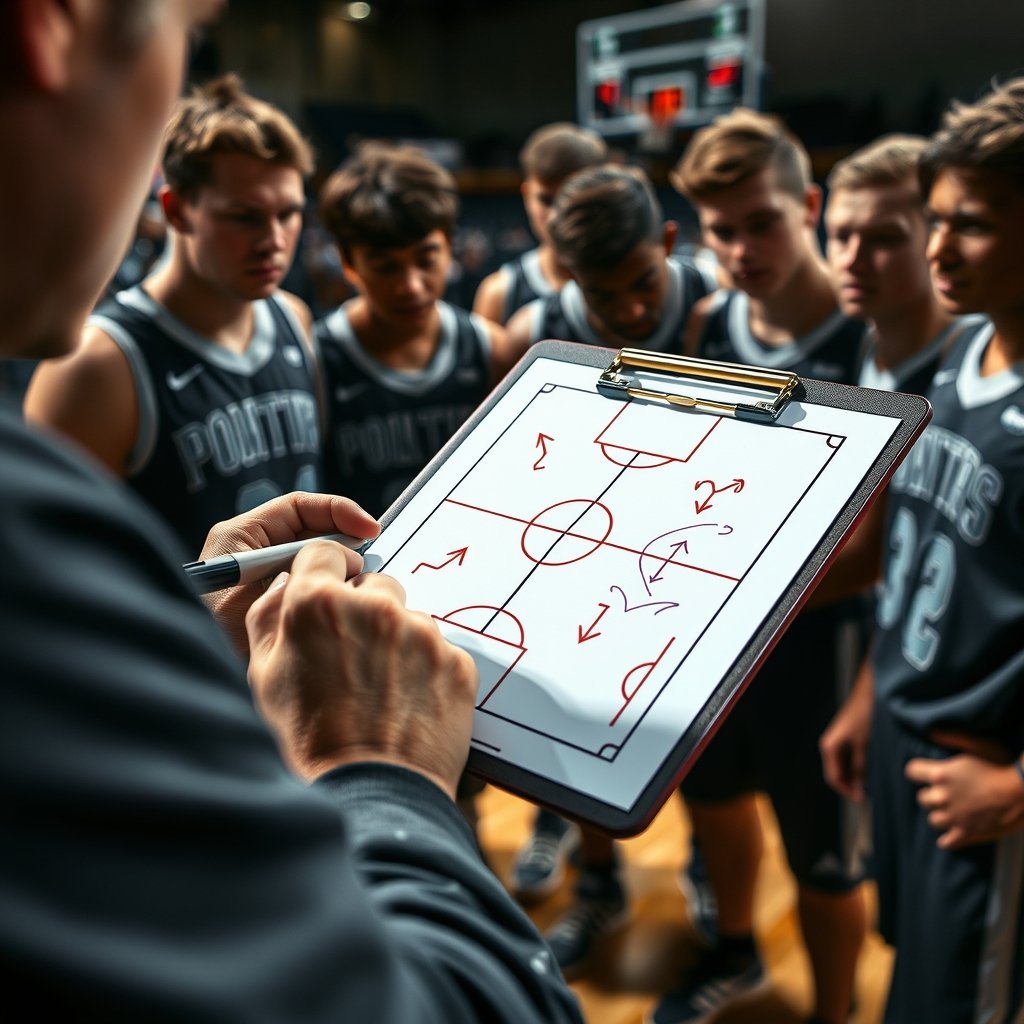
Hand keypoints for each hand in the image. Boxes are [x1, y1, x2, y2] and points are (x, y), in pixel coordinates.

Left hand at [199, 492, 378, 657]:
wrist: (200, 678)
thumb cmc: (214, 639)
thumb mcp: (258, 599)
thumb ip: (298, 574)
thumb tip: (345, 560)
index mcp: (240, 536)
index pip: (299, 506)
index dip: (338, 512)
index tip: (368, 528)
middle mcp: (253, 549)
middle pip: (311, 528)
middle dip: (343, 542)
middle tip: (363, 564)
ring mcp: (266, 573)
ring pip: (314, 557)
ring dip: (338, 568)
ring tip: (355, 585)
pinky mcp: (276, 597)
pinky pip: (310, 582)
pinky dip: (329, 587)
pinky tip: (341, 601)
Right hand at [245, 541, 478, 798]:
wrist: (371, 797)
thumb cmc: (308, 742)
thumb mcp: (264, 677)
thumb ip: (269, 616)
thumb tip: (286, 582)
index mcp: (318, 604)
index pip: (324, 554)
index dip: (323, 575)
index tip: (328, 594)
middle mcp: (374, 608)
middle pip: (374, 584)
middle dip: (364, 611)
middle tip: (354, 659)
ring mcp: (421, 634)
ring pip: (409, 620)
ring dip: (397, 642)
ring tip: (381, 692)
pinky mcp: (456, 661)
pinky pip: (439, 651)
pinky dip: (426, 671)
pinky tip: (407, 706)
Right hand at [819, 664, 873, 800]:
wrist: (870, 692)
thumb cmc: (865, 717)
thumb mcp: (864, 745)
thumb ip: (860, 767)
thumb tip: (859, 787)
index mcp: (829, 747)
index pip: (833, 777)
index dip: (847, 791)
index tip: (861, 800)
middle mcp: (830, 745)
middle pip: (837, 772)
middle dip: (850, 785)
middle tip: (867, 796)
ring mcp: (838, 740)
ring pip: (843, 765)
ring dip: (855, 776)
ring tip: (871, 784)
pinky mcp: (846, 736)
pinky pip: (848, 757)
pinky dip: (857, 766)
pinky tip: (871, 768)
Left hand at [906, 733, 1023, 848]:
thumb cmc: (1002, 765)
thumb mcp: (977, 745)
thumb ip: (952, 737)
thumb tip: (933, 731)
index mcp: (940, 774)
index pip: (911, 771)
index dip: (919, 772)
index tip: (926, 774)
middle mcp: (942, 796)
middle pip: (922, 798)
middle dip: (932, 796)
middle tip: (948, 795)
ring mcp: (953, 817)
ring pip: (933, 820)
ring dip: (941, 817)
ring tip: (954, 812)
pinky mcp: (966, 834)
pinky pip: (946, 843)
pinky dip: (949, 840)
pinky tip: (955, 834)